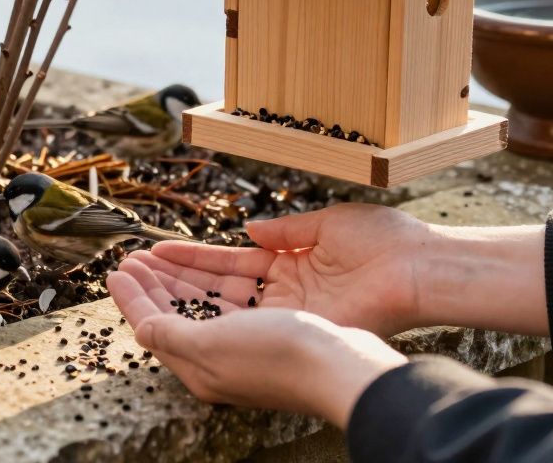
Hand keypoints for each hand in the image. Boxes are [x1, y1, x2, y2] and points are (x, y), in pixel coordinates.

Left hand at [108, 260, 405, 426]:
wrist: (343, 366)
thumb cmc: (277, 357)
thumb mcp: (210, 346)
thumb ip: (170, 335)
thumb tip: (140, 329)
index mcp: (200, 366)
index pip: (153, 327)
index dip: (132, 298)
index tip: (114, 271)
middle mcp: (222, 357)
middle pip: (175, 314)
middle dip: (152, 284)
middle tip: (131, 257)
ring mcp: (248, 343)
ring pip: (202, 302)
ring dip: (178, 277)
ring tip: (155, 254)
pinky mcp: (274, 328)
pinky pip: (232, 297)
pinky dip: (214, 278)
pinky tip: (206, 265)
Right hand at [133, 203, 431, 335]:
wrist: (418, 267)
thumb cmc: (384, 241)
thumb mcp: (326, 223)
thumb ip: (285, 230)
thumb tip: (250, 230)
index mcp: (291, 265)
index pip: (229, 264)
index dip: (192, 258)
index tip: (157, 251)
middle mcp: (282, 294)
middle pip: (216, 288)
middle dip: (174, 279)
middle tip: (133, 269)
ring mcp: (287, 315)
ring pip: (220, 308)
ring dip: (178, 296)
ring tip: (137, 283)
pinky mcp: (295, 328)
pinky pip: (242, 324)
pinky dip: (206, 317)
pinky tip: (171, 309)